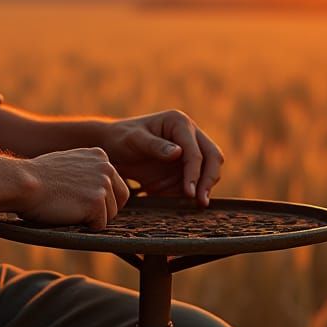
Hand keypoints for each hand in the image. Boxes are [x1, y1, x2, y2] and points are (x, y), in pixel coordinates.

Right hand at [19, 148, 130, 229]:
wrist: (23, 183)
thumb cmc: (38, 176)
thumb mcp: (69, 163)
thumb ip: (87, 171)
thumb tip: (98, 188)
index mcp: (100, 155)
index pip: (116, 184)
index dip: (99, 197)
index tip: (79, 197)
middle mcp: (106, 166)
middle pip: (120, 200)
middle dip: (102, 209)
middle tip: (77, 208)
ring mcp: (103, 183)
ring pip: (110, 215)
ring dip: (91, 218)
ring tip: (67, 206)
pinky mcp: (97, 201)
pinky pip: (99, 225)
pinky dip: (84, 226)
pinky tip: (67, 213)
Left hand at [98, 110, 223, 205]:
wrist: (113, 148)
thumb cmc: (121, 139)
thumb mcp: (133, 140)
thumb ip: (154, 146)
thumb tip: (178, 153)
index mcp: (179, 122)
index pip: (195, 150)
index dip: (194, 171)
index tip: (189, 191)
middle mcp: (189, 134)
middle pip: (213, 156)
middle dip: (209, 179)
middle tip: (200, 200)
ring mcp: (190, 151)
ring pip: (210, 169)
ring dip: (206, 186)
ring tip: (198, 204)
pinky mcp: (186, 167)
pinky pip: (198, 180)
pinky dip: (196, 191)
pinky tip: (188, 203)